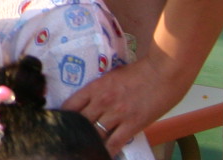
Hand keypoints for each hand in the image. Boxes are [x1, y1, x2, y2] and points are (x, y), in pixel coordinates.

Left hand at [65, 54, 187, 153]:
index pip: (71, 105)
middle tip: (70, 139)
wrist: (163, 72)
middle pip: (80, 121)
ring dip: (90, 142)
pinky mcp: (132, 124)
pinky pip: (115, 142)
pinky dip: (108, 151)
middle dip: (74, 131)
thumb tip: (92, 103)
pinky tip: (102, 155)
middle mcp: (102, 101)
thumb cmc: (139, 72)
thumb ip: (100, 90)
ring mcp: (117, 114)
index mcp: (95, 87)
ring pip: (95, 134)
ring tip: (85, 149)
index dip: (63, 116)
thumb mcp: (112, 77)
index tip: (59, 123)